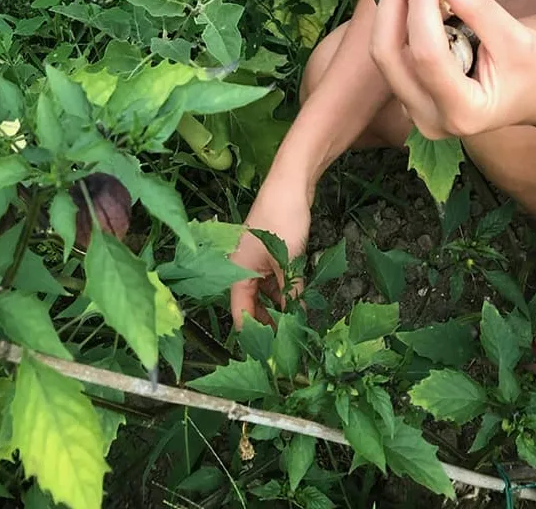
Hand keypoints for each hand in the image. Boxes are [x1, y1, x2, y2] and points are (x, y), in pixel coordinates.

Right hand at [229, 174, 311, 328]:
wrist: (291, 183)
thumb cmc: (282, 221)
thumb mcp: (287, 262)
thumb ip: (290, 294)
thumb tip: (295, 322)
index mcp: (236, 271)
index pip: (239, 313)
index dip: (254, 333)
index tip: (272, 353)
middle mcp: (242, 267)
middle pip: (250, 304)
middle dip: (267, 322)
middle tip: (287, 341)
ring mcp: (257, 259)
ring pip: (264, 292)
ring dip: (278, 307)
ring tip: (295, 325)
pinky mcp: (271, 252)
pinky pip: (274, 279)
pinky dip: (284, 290)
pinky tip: (299, 301)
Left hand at [370, 0, 535, 138]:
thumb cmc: (534, 72)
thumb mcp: (518, 39)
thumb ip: (480, 11)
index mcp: (463, 112)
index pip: (427, 56)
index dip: (421, 8)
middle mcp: (429, 118)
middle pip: (389, 55)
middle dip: (394, 4)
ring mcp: (414, 110)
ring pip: (384, 53)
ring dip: (394, 8)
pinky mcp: (409, 94)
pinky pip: (392, 54)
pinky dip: (399, 21)